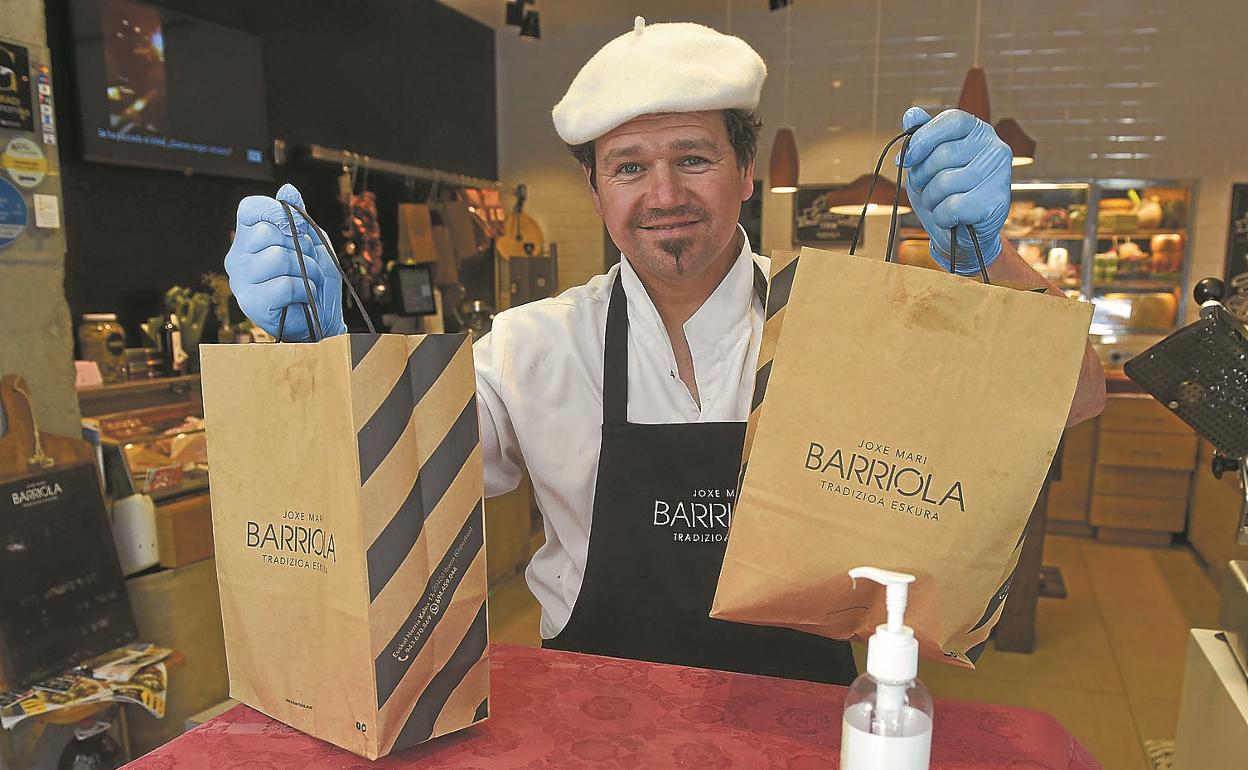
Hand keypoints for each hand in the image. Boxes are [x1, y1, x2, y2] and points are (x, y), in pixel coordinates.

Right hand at [224, 184, 345, 339]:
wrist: (321, 319)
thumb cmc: (314, 280)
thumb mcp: (313, 242)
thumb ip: (299, 218)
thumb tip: (288, 189)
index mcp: (249, 237)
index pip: (250, 208)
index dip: (275, 210)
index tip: (294, 226)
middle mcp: (239, 257)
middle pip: (267, 233)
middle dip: (300, 247)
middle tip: (307, 264)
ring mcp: (241, 280)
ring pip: (277, 258)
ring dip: (306, 270)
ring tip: (308, 282)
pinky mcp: (251, 303)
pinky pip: (285, 284)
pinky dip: (305, 289)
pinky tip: (303, 297)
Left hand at [899, 107, 1010, 274]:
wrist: (962, 234)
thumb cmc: (944, 194)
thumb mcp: (926, 163)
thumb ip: (920, 137)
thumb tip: (910, 114)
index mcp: (978, 131)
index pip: (951, 120)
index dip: (923, 139)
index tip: (904, 159)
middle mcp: (995, 148)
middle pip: (943, 155)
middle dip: (922, 177)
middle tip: (927, 189)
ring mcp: (1000, 174)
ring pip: (945, 183)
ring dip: (932, 199)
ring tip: (940, 203)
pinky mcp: (997, 201)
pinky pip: (952, 207)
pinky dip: (942, 216)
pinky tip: (952, 218)